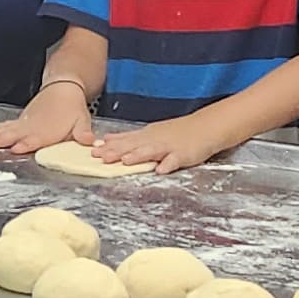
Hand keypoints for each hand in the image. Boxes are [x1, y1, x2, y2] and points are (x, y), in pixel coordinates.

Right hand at [0, 82, 90, 156]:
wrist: (63, 88)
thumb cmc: (72, 108)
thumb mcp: (82, 119)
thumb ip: (83, 132)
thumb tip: (90, 141)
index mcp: (47, 130)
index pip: (34, 139)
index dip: (26, 144)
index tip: (16, 148)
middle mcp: (32, 127)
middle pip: (13, 135)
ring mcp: (24, 124)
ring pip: (4, 131)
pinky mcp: (20, 121)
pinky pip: (3, 127)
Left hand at [91, 117, 229, 171]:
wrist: (205, 127)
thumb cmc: (177, 132)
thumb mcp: (150, 132)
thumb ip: (130, 137)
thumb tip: (107, 139)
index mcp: (146, 136)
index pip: (125, 141)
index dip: (109, 146)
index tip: (93, 151)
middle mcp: (155, 140)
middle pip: (134, 146)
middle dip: (118, 151)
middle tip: (102, 157)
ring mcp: (169, 147)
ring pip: (152, 151)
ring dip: (139, 156)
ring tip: (126, 161)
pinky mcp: (184, 154)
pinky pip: (175, 160)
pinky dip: (168, 165)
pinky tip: (161, 171)